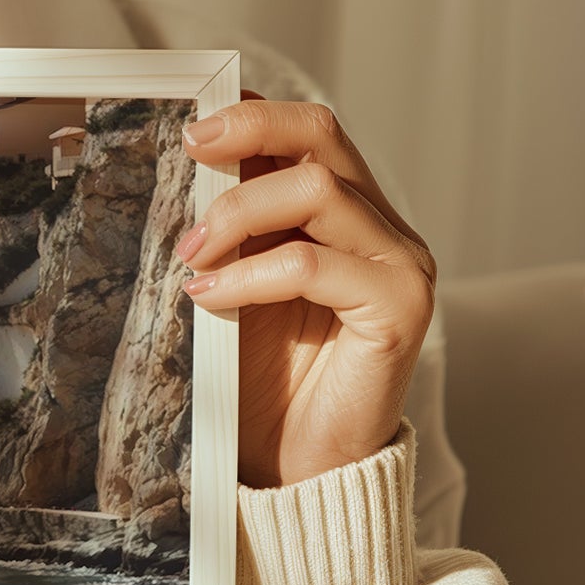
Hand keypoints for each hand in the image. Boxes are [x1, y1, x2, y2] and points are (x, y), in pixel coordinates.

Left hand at [178, 95, 434, 488]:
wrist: (298, 468)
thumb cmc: (264, 385)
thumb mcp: (236, 289)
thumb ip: (231, 234)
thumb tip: (185, 172)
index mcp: (345, 216)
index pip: (309, 133)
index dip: (253, 116)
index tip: (190, 127)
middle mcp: (380, 229)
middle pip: (322, 138)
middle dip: (248, 133)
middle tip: (188, 154)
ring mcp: (399, 264)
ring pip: (317, 190)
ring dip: (238, 213)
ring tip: (190, 255)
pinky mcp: (398, 308)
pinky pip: (314, 265)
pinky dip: (250, 275)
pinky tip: (206, 296)